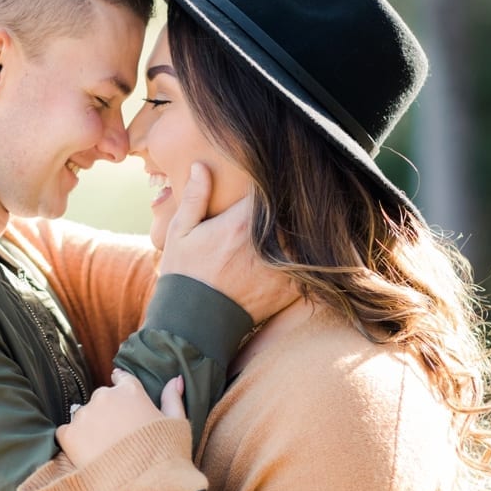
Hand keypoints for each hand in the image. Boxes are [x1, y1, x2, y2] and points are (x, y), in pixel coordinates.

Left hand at [55, 370, 185, 469]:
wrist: (143, 487)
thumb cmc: (165, 456)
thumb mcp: (177, 424)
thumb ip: (172, 399)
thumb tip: (175, 379)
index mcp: (131, 391)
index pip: (122, 378)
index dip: (121, 384)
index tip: (119, 390)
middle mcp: (105, 397)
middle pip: (102, 398)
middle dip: (108, 412)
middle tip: (117, 435)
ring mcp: (85, 415)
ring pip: (84, 415)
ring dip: (91, 426)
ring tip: (103, 449)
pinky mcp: (70, 435)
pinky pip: (67, 432)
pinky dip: (73, 441)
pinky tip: (87, 456)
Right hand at [157, 163, 295, 323]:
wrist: (194, 324)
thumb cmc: (184, 275)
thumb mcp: (180, 232)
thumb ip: (194, 197)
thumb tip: (200, 166)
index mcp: (241, 222)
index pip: (271, 187)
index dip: (275, 177)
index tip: (277, 170)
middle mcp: (267, 242)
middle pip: (294, 210)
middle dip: (294, 200)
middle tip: (301, 188)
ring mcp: (282, 267)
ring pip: (306, 236)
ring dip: (305, 226)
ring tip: (310, 214)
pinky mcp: (290, 288)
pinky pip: (310, 264)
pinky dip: (310, 255)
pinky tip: (309, 247)